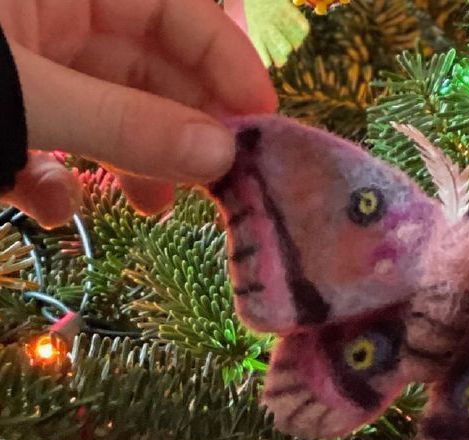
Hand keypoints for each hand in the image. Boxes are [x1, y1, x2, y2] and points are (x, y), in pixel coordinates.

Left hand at [0, 0, 277, 227]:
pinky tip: (55, 209)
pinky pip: (46, 139)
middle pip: (145, 66)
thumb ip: (120, 125)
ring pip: (103, 109)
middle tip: (216, 180)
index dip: (225, 60)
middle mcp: (48, 16)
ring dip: (130, 161)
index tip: (262, 122)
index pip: (174, 8)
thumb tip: (221, 157)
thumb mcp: (21, 98)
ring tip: (151, 206)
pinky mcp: (2, 113)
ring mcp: (23, 66)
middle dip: (181, 125)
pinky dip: (56, 178)